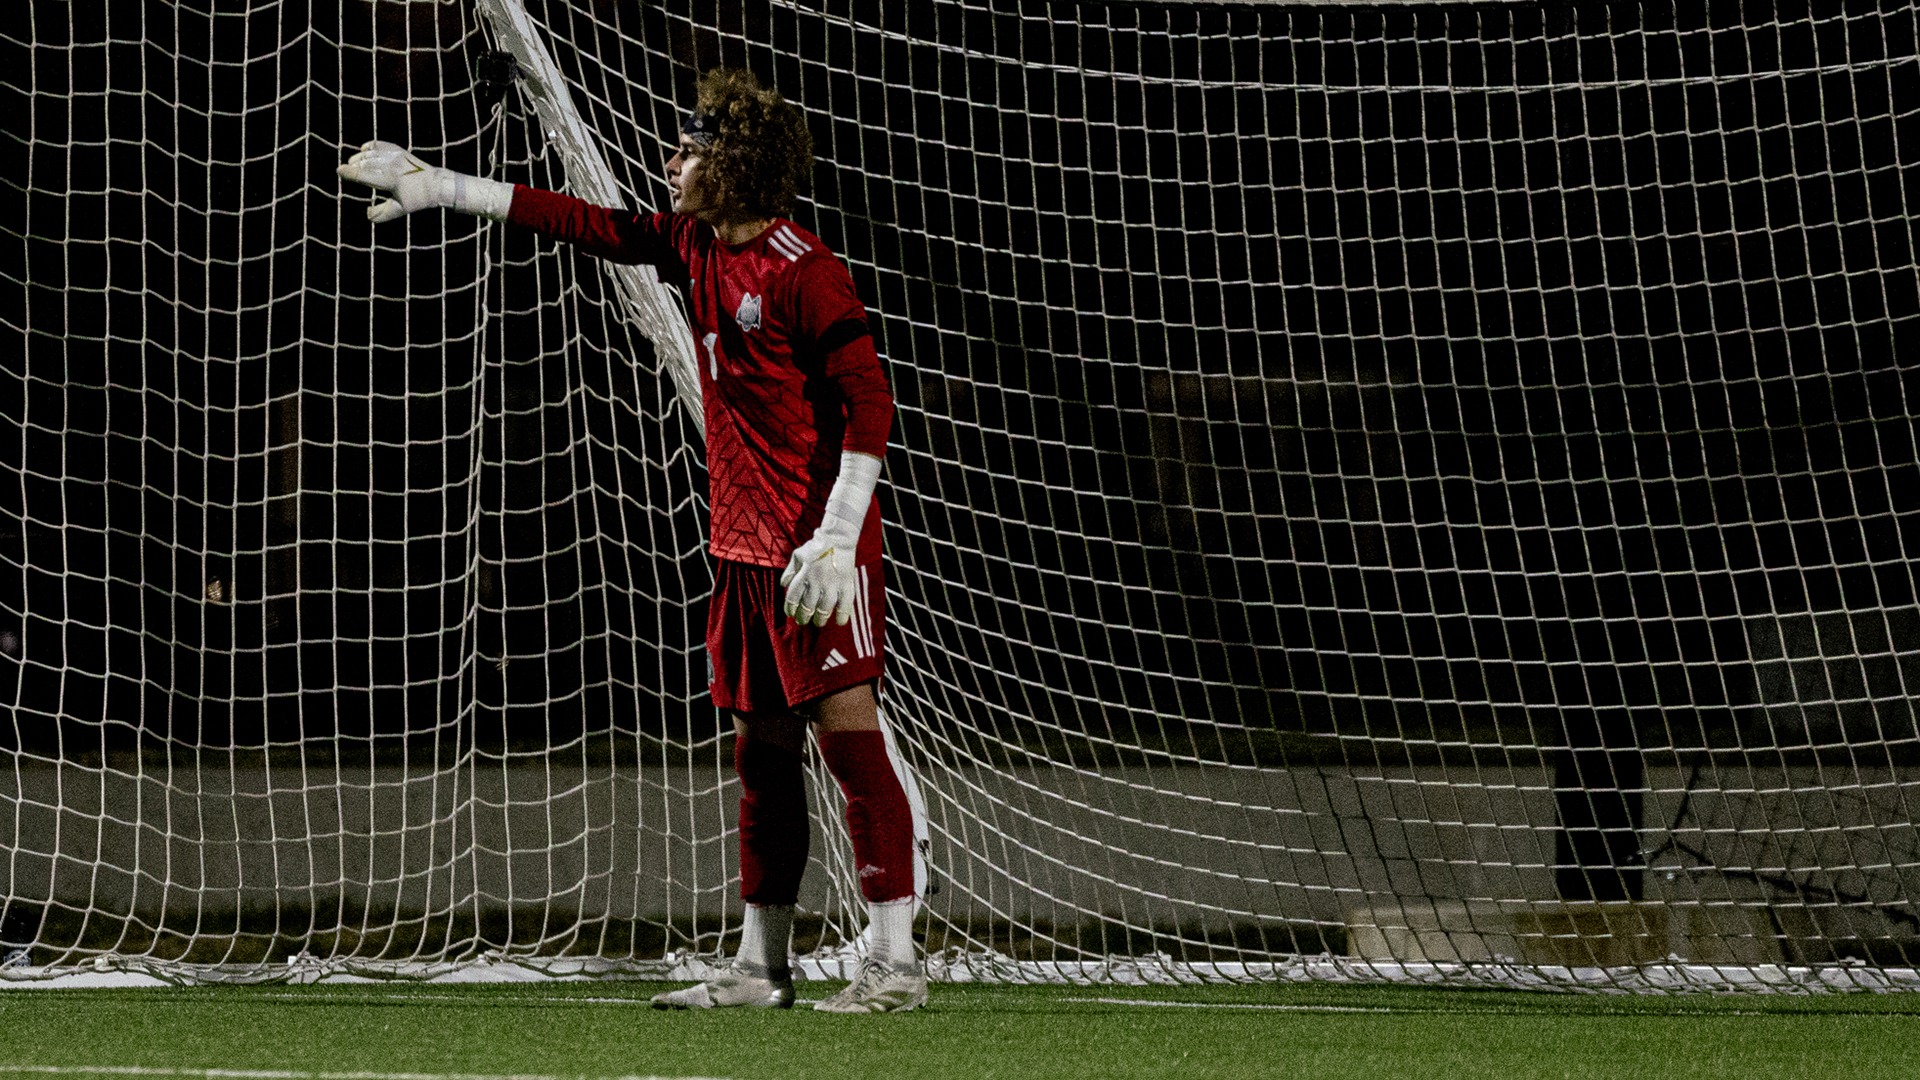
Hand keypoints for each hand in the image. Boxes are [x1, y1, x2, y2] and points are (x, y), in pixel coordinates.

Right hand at [337, 141, 454, 222]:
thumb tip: (367, 214)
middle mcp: (391, 165)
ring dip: (359, 157)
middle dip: (353, 166)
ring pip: (370, 153)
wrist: (437, 185)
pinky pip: (380, 145)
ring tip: (353, 163)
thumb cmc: (418, 199)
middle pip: (364, 163)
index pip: (364, 175)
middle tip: (345, 170)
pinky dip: (370, 146)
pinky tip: (364, 149)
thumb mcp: (401, 210)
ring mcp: (395, 155)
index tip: (339, 171)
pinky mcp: (399, 150)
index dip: (349, 173)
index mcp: (390, 180)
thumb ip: (382, 214)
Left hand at [780, 531, 856, 627]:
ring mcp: (833, 583)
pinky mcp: (847, 583)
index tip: (791, 614)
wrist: (838, 538)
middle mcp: (817, 581)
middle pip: (808, 606)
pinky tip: (840, 622)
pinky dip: (843, 615)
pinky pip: (846, 603)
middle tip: (803, 621)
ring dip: (820, 618)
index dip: (790, 608)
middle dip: (803, 617)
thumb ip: (789, 571)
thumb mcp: (798, 555)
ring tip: (818, 622)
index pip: (793, 597)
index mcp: (804, 574)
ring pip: (825, 608)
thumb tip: (783, 586)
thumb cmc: (815, 546)